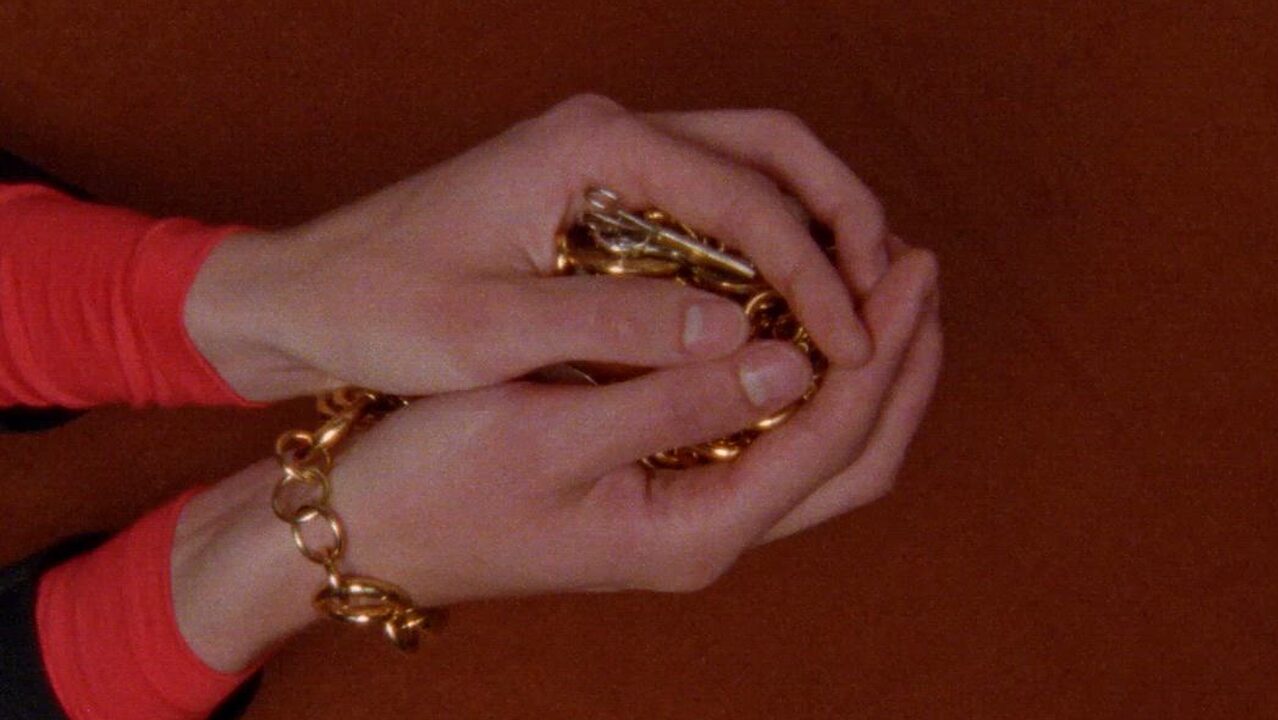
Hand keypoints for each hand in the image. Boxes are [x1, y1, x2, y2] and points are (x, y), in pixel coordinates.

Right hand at [172, 244, 937, 671]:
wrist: (370, 529)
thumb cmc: (440, 482)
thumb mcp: (550, 431)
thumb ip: (672, 399)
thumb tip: (791, 361)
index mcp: (695, 531)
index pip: (830, 439)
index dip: (880, 353)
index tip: (907, 271)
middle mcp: (709, 534)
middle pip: (851, 459)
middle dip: (897, 368)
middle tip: (920, 277)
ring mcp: (689, 515)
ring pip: (818, 453)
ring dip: (860, 376)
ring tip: (881, 292)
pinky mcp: (664, 489)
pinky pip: (767, 440)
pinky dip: (804, 385)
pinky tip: (799, 326)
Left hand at [184, 95, 889, 400]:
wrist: (307, 291)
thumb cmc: (380, 303)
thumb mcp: (490, 330)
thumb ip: (616, 327)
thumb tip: (742, 337)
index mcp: (593, 147)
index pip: (744, 195)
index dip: (812, 273)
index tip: (849, 344)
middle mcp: (614, 135)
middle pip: (772, 150)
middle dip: (842, 221)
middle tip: (882, 304)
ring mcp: (611, 160)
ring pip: (753, 169)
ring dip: (813, 230)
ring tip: (851, 308)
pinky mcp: (604, 196)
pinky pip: (713, 207)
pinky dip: (765, 249)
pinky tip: (782, 310)